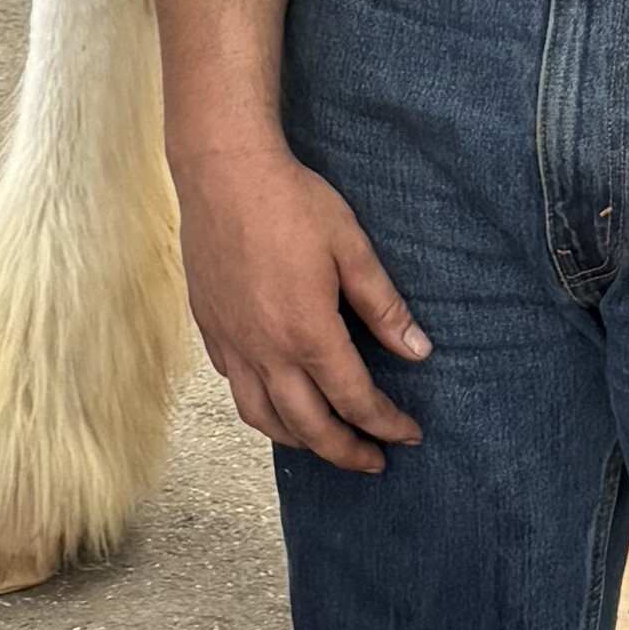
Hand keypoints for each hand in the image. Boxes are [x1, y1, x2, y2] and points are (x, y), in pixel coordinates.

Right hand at [172, 127, 427, 470]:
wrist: (222, 169)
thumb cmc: (289, 200)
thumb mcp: (350, 246)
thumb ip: (383, 305)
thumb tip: (418, 350)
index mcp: (307, 332)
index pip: (354, 400)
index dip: (386, 424)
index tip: (408, 434)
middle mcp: (265, 349)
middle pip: (309, 427)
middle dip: (346, 452)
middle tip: (373, 460)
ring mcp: (232, 341)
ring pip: (263, 417)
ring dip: (298, 440)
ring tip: (324, 442)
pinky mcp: (210, 326)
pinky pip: (234, 385)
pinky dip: (260, 405)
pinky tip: (275, 396)